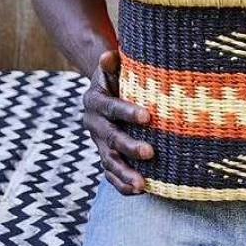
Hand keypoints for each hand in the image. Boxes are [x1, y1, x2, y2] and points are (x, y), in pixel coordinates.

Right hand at [82, 49, 152, 194]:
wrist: (103, 91)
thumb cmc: (116, 76)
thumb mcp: (112, 68)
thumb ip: (111, 63)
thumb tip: (108, 55)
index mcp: (95, 101)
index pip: (111, 107)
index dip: (128, 112)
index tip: (148, 116)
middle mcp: (94, 124)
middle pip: (111, 138)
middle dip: (130, 146)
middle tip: (151, 152)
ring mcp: (98, 143)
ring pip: (109, 161)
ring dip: (125, 173)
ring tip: (143, 184)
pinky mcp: (105, 155)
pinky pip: (110, 173)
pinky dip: (122, 184)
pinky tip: (139, 190)